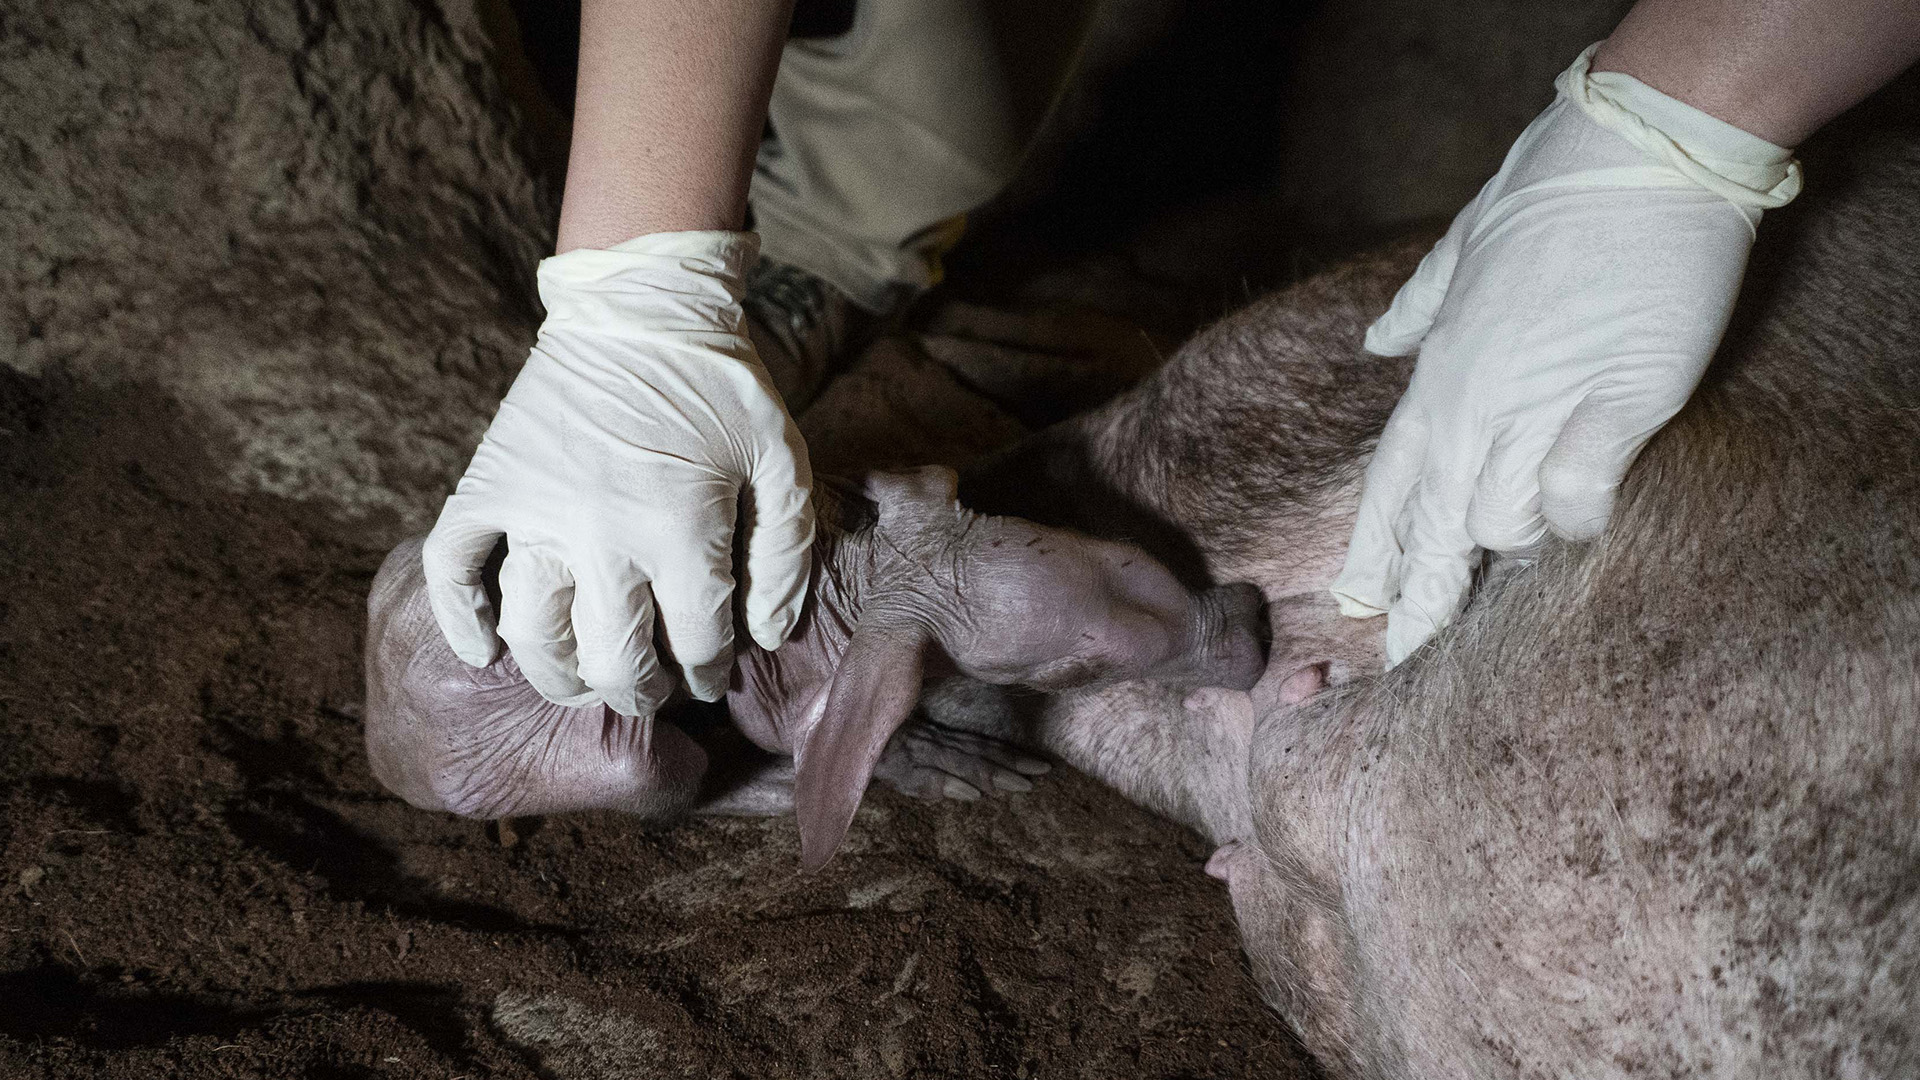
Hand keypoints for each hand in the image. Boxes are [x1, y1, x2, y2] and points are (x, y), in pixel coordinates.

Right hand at [423, 230, 813, 715]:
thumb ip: (786, 552)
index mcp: (681, 528)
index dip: (709, 673)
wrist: (639, 310)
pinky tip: (483, 649)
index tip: (710, 678)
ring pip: (532, 632)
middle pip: (610, 658)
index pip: (696, 642)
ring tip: (581, 680)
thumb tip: (768, 635)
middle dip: (638, 691)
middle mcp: (602, 532)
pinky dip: (459, 618)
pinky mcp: (489, 486)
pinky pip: (452, 568)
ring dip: (557, 675)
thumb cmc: (721, 388)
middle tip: (648, 691)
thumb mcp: (782, 459)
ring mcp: (535, 511)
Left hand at [1332, 45, 1799, 664]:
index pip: (1387, 486)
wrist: (1636, 151)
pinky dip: (1583, 512)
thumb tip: (1382, 339)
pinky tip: (1593, 502)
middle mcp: (1472, 402)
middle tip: (1406, 659)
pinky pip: (1579, 496)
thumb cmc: (1549, 192)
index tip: (1360, 606)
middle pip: (1431, 532)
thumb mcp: (1462, 247)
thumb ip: (1420, 306)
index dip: (1373, 553)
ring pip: (1502, 524)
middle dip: (1420, 604)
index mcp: (1436, 374)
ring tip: (1548, 514)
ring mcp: (1537, 405)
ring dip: (1525, 534)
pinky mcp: (1614, 403)